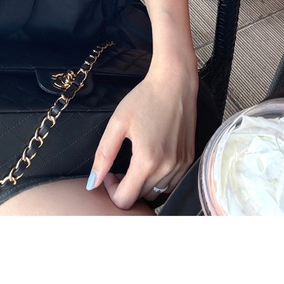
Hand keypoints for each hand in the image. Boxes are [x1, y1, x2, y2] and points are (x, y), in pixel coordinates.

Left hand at [87, 55, 198, 209]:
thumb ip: (104, 155)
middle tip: (119, 167)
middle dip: (126, 187)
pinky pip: (171, 183)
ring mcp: (181, 165)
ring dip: (143, 185)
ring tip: (135, 162)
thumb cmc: (145, 98)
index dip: (112, 191)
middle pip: (141, 198)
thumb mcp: (117, 123)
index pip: (126, 199)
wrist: (174, 83)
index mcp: (147, 160)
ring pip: (157, 193)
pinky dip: (159, 179)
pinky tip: (151, 160)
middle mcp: (167, 168)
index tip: (109, 173)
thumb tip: (93, 183)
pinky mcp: (189, 160)